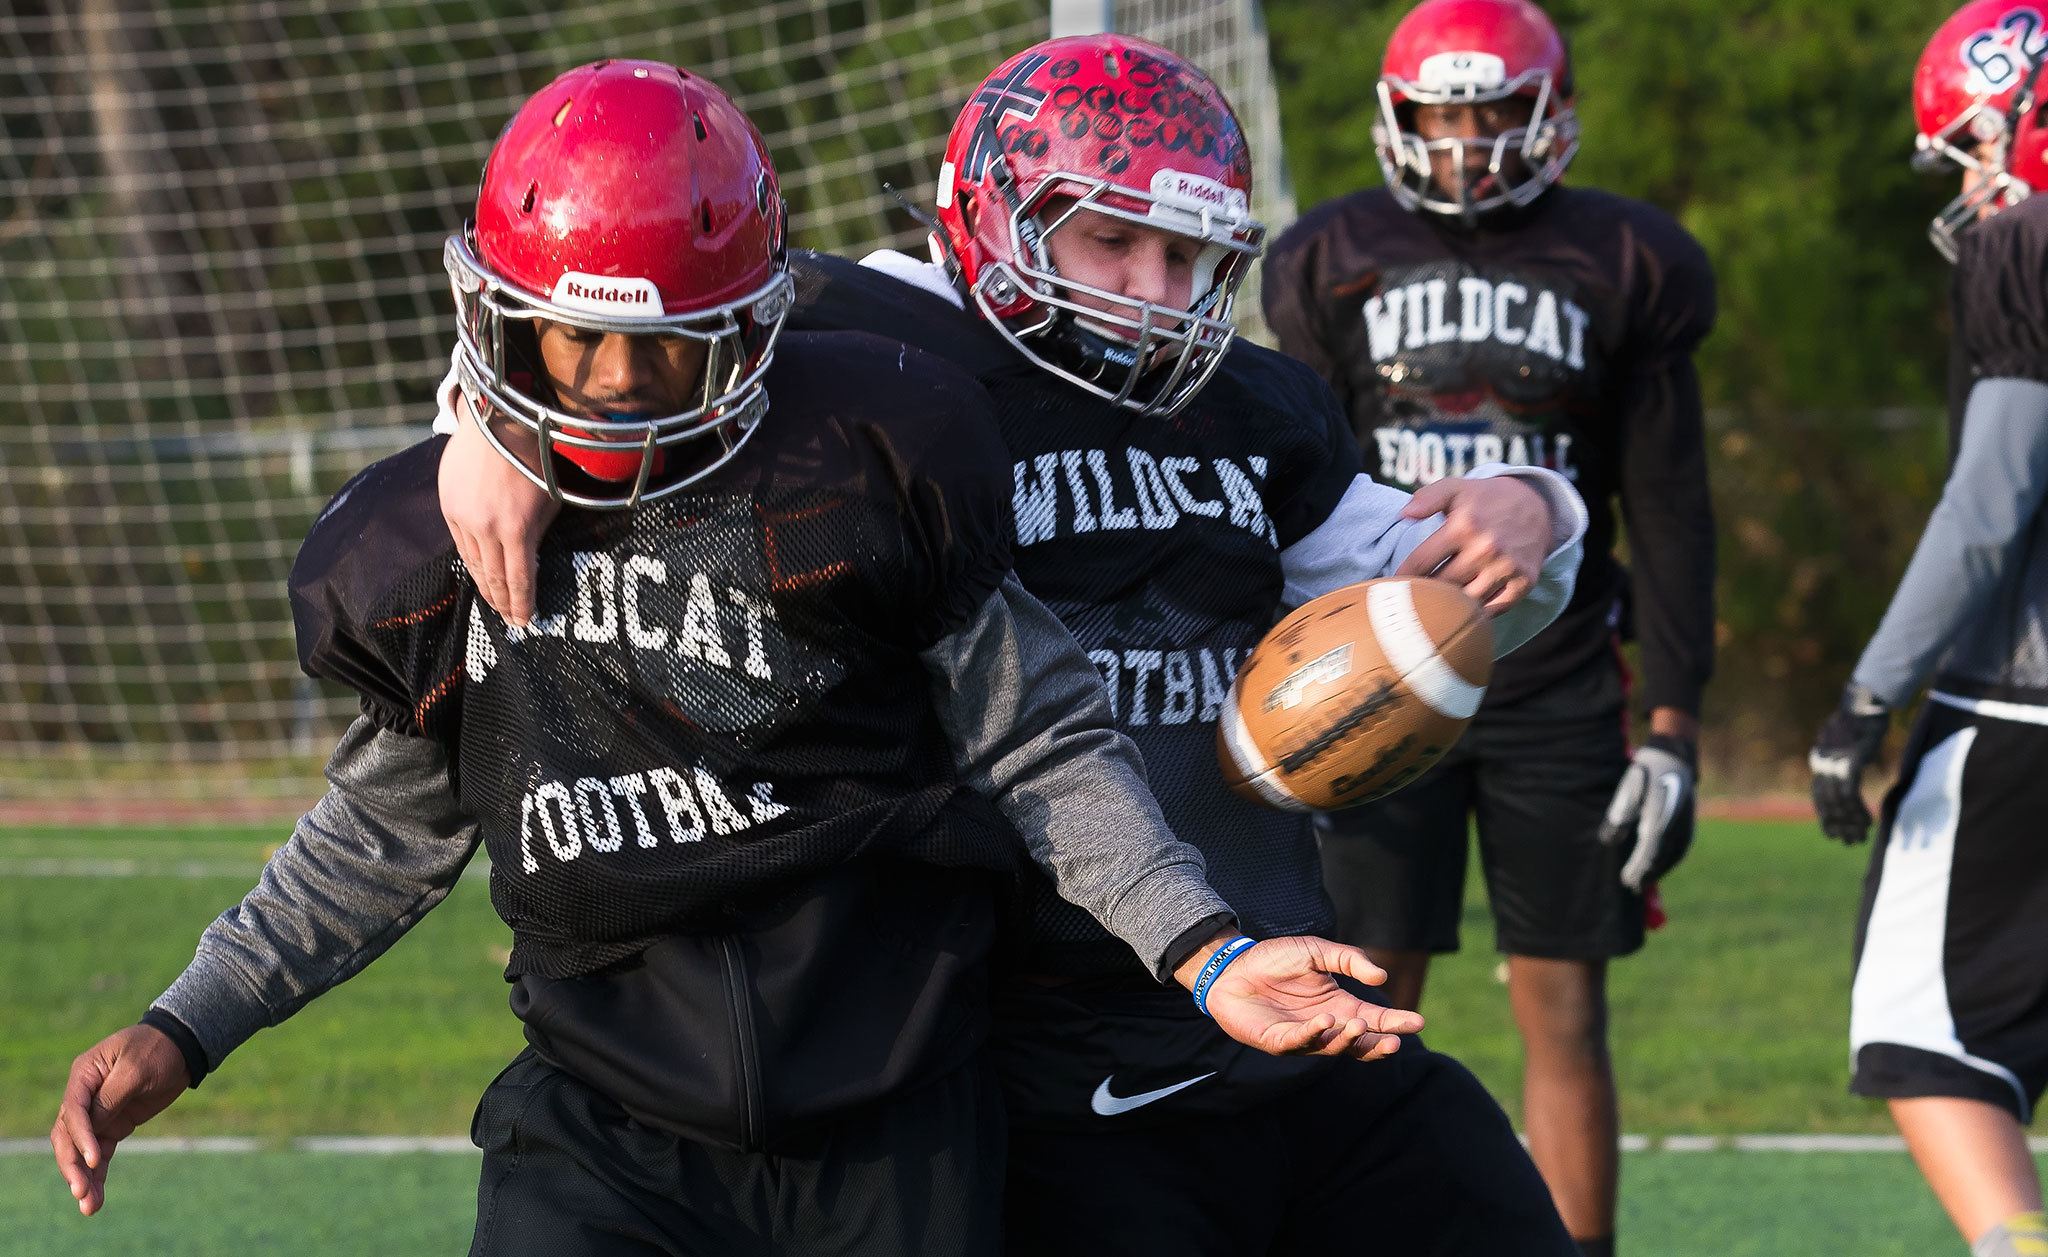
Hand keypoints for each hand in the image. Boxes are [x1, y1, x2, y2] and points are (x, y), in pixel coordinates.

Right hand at [51, 1024, 192, 1215]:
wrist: (182, 1046)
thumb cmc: (158, 1049)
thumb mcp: (136, 1069)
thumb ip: (111, 1097)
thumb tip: (91, 1127)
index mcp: (84, 1076)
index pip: (73, 1112)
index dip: (81, 1138)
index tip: (94, 1160)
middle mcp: (84, 1097)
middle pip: (68, 1137)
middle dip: (73, 1166)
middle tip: (81, 1193)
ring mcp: (97, 1114)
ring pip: (81, 1152)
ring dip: (84, 1179)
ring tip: (90, 1207)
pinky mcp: (113, 1126)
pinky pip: (100, 1155)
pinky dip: (98, 1176)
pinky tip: (97, 1199)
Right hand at [439, 403, 558, 626]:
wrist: (498, 420)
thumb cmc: (536, 458)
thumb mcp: (550, 500)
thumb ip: (539, 533)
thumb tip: (531, 561)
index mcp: (517, 529)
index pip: (518, 579)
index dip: (522, 604)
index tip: (525, 622)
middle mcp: (486, 528)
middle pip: (492, 577)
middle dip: (502, 602)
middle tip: (510, 620)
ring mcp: (463, 517)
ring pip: (472, 563)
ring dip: (483, 585)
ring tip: (494, 602)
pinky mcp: (448, 505)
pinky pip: (459, 543)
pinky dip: (469, 561)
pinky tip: (477, 572)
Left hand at [1181, 934, 1424, 1060]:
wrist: (1234, 965)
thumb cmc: (1275, 959)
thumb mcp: (1317, 951)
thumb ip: (1349, 960)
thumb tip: (1381, 976)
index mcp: (1340, 1007)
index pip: (1375, 1020)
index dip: (1395, 1022)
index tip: (1418, 1021)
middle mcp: (1326, 1026)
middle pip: (1359, 1045)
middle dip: (1378, 1045)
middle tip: (1394, 1040)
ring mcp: (1302, 1037)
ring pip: (1332, 1048)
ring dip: (1348, 1039)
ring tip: (1360, 1024)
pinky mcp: (1277, 1041)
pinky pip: (1299, 1043)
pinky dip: (1314, 1034)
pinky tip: (1326, 1021)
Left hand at [1394, 476, 1551, 614]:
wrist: (1537, 506)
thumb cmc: (1487, 499)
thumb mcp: (1456, 488)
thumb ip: (1427, 497)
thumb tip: (1404, 514)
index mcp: (1463, 526)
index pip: (1420, 562)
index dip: (1404, 576)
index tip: (1395, 584)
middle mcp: (1486, 548)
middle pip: (1441, 586)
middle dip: (1424, 593)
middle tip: (1413, 598)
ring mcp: (1507, 567)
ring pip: (1466, 602)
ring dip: (1449, 606)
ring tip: (1436, 607)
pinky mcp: (1524, 582)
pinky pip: (1494, 610)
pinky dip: (1478, 614)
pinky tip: (1466, 609)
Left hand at [1599, 733, 1696, 890]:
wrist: (1674, 757)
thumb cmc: (1645, 773)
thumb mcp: (1627, 791)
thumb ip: (1617, 817)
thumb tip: (1607, 841)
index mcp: (1659, 819)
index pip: (1648, 853)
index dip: (1637, 869)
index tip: (1625, 880)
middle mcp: (1676, 827)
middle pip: (1662, 859)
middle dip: (1647, 874)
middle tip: (1631, 886)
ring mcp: (1685, 826)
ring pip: (1673, 856)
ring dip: (1659, 870)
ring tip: (1644, 881)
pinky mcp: (1688, 824)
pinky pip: (1679, 849)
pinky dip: (1668, 861)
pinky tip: (1658, 865)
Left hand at [1809, 683, 1891, 843]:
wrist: (1864, 701)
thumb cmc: (1860, 722)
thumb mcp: (1846, 745)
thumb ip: (1843, 761)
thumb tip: (1847, 773)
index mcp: (1820, 761)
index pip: (1818, 796)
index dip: (1825, 816)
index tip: (1832, 833)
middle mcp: (1822, 764)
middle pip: (1826, 803)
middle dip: (1837, 825)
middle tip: (1848, 843)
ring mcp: (1835, 763)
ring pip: (1838, 802)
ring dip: (1850, 823)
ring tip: (1860, 837)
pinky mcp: (1850, 762)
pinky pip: (1850, 794)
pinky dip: (1858, 810)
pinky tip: (1868, 822)